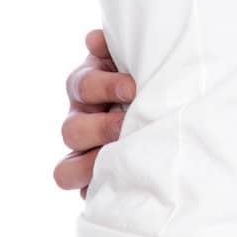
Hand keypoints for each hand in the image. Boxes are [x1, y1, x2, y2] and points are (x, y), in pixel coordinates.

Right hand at [53, 28, 135, 199]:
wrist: (171, 104)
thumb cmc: (149, 77)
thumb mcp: (135, 58)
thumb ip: (116, 46)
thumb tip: (93, 40)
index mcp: (87, 87)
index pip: (80, 85)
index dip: (103, 86)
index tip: (132, 88)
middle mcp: (80, 121)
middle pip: (70, 130)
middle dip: (100, 128)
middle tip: (127, 126)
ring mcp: (84, 155)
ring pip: (65, 171)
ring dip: (90, 166)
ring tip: (120, 161)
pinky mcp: (95, 183)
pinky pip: (85, 196)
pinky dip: (98, 193)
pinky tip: (124, 187)